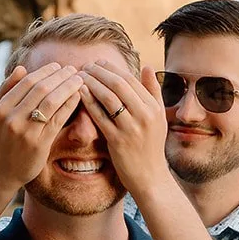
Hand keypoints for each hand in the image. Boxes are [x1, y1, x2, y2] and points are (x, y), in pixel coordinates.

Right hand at [0, 63, 84, 190]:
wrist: (2, 170)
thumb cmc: (1, 136)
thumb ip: (6, 89)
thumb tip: (22, 68)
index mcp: (0, 108)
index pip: (27, 82)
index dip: (45, 71)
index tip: (58, 66)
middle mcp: (11, 119)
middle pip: (41, 89)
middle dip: (60, 76)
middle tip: (73, 69)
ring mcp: (26, 132)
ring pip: (51, 102)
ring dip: (68, 87)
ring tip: (79, 80)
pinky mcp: (40, 144)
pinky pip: (58, 118)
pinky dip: (70, 104)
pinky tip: (78, 96)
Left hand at [80, 63, 169, 197]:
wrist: (150, 177)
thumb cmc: (151, 146)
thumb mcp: (158, 117)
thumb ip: (153, 91)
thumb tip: (147, 66)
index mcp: (154, 108)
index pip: (131, 79)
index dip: (112, 68)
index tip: (98, 62)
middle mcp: (145, 116)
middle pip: (119, 85)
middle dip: (100, 72)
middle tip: (86, 66)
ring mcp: (131, 129)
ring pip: (109, 98)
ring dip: (92, 83)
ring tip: (80, 76)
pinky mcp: (118, 141)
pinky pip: (100, 116)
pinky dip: (89, 102)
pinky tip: (80, 93)